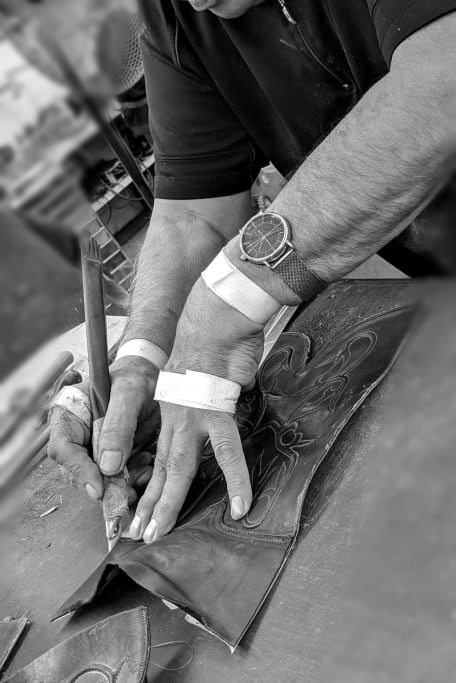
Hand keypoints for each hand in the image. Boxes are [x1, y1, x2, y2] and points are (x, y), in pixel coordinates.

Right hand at [48, 356, 159, 502]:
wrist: (152, 377)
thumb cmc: (136, 377)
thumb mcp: (129, 393)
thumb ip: (118, 425)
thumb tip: (108, 466)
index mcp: (69, 413)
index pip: (64, 449)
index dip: (79, 471)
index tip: (99, 488)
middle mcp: (76, 434)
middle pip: (77, 471)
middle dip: (102, 485)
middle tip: (128, 492)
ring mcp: (92, 447)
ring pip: (97, 479)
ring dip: (120, 485)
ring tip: (143, 472)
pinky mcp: (109, 456)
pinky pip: (115, 477)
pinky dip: (131, 479)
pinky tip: (146, 468)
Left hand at [129, 279, 263, 542]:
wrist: (213, 315)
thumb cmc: (212, 337)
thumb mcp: (201, 368)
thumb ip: (205, 389)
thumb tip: (221, 399)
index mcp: (171, 409)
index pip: (156, 455)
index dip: (150, 484)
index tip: (145, 508)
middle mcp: (174, 416)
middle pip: (159, 467)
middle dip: (149, 503)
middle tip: (140, 533)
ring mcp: (191, 416)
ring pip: (177, 468)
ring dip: (167, 503)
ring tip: (159, 534)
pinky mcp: (213, 411)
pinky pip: (228, 452)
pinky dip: (236, 480)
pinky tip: (241, 505)